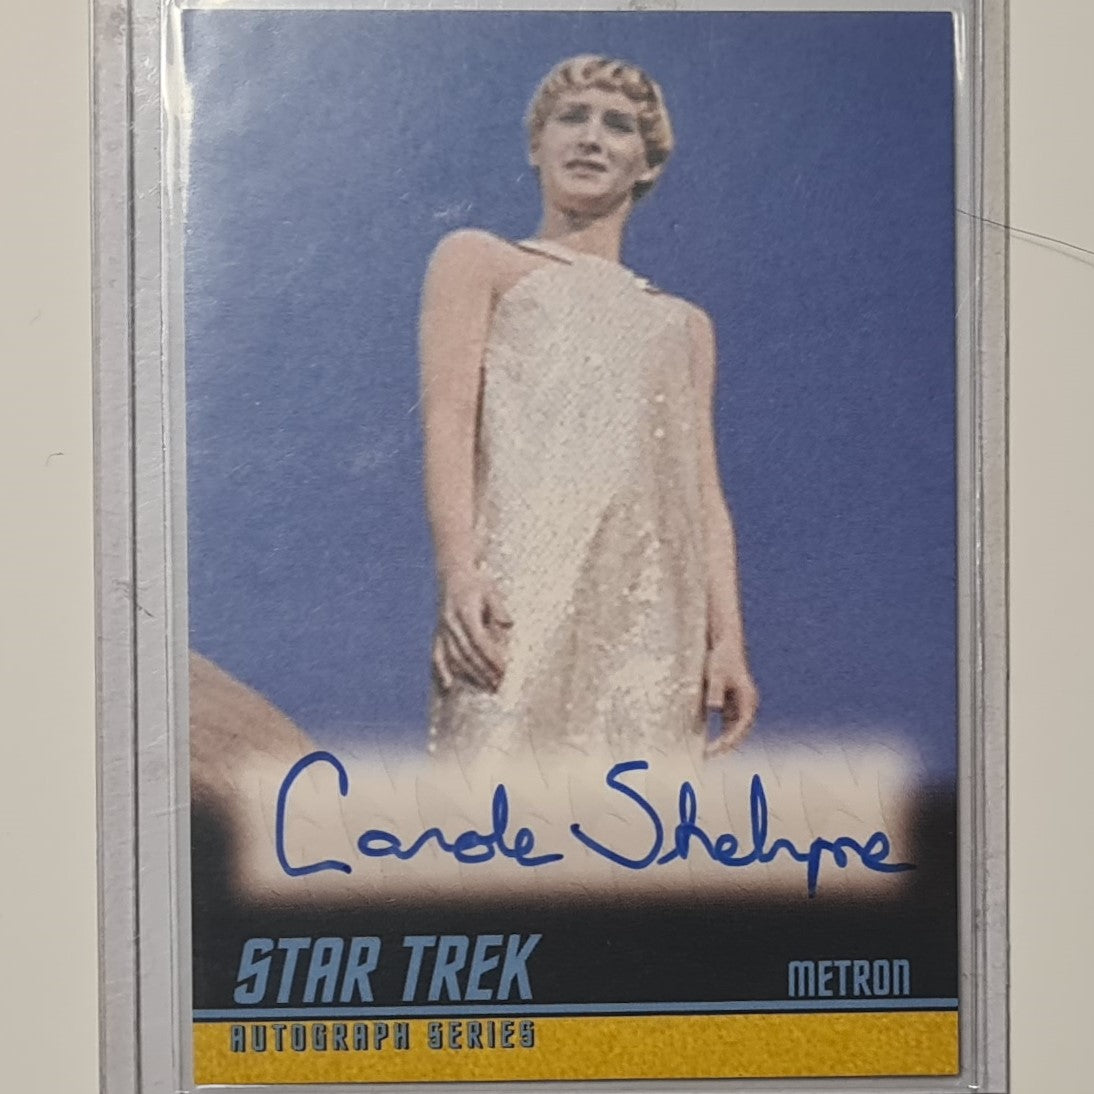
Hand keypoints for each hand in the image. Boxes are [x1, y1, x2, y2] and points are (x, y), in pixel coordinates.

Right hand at [432, 570, 511, 690]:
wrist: (453, 572)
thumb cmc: (476, 582)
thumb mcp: (491, 590)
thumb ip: (499, 608)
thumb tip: (508, 625)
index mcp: (465, 612)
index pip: (479, 640)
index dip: (491, 656)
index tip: (504, 669)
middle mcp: (452, 623)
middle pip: (468, 653)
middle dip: (484, 670)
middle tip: (499, 684)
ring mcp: (443, 629)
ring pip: (455, 657)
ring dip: (470, 674)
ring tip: (486, 686)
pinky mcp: (438, 633)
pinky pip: (437, 654)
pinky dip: (441, 671)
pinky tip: (447, 686)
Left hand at [703, 641, 758, 756]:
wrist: (725, 644)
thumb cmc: (722, 658)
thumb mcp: (716, 674)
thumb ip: (715, 691)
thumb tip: (714, 708)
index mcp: (748, 700)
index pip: (741, 726)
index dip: (730, 740)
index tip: (716, 749)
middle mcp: (747, 705)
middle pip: (739, 732)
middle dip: (726, 746)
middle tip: (708, 757)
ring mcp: (740, 705)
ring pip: (733, 730)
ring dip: (723, 742)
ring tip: (707, 754)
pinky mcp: (731, 704)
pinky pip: (726, 724)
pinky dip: (719, 734)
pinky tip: (706, 742)